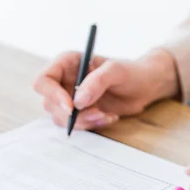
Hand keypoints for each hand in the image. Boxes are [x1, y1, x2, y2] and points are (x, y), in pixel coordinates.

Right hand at [33, 48, 178, 130]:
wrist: (145, 86)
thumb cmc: (131, 72)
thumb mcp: (117, 71)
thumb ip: (97, 82)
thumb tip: (78, 102)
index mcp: (67, 63)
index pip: (44, 80)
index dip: (52, 95)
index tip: (71, 107)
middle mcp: (63, 81)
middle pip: (49, 103)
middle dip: (72, 114)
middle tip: (97, 113)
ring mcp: (69, 98)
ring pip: (60, 118)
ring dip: (83, 122)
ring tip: (106, 115)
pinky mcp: (79, 113)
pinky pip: (74, 125)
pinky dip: (90, 125)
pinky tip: (108, 117)